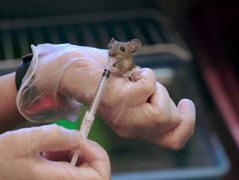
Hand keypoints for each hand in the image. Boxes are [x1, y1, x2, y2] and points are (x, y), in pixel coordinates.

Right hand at [0, 124, 109, 178]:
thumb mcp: (26, 140)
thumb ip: (57, 136)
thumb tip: (79, 136)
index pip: (99, 176)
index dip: (98, 155)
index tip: (83, 139)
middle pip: (91, 173)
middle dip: (85, 151)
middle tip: (68, 138)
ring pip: (79, 170)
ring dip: (73, 152)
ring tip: (52, 143)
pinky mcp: (46, 179)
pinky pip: (65, 168)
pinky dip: (62, 155)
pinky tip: (48, 149)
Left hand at [17, 43, 194, 148]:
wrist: (76, 69)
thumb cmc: (106, 77)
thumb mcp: (134, 94)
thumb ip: (152, 103)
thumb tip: (176, 107)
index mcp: (135, 128)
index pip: (173, 140)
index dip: (187, 124)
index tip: (185, 103)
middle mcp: (129, 128)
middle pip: (171, 122)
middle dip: (166, 97)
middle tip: (144, 84)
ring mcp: (123, 116)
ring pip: (161, 110)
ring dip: (155, 87)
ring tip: (134, 79)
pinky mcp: (117, 100)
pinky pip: (148, 87)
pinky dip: (143, 74)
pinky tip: (127, 73)